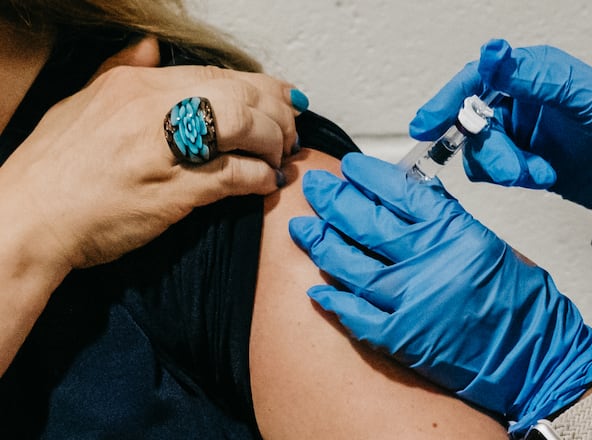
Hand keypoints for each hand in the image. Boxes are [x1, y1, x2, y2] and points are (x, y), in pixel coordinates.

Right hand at [1, 59, 299, 269]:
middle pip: (239, 96)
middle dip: (277, 112)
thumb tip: (151, 44)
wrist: (28, 219)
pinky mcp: (175, 190)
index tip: (285, 97)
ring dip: (274, 142)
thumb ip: (121, 69)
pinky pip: (235, 175)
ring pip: (244, 127)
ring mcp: (165, 148)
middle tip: (291, 130)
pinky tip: (267, 182)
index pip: (218, 74)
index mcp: (135, 84)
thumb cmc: (54, 169)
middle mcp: (153, 107)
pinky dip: (260, 177)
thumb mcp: (82, 103)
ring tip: (281, 156)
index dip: (262, 86)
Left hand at [289, 153, 591, 432]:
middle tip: (314, 189)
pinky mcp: (404, 338)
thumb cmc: (523, 305)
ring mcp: (413, 301)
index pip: (400, 192)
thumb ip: (448, 221)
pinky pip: (356, 315)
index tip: (349, 168)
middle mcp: (431, 261)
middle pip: (367, 223)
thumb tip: (411, 198)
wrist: (540, 359)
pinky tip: (316, 289)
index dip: (367, 177)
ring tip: (304, 229)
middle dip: (334, 201)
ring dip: (322, 244)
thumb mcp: (489, 246)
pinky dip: (334, 301)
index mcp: (457, 232)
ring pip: (352, 265)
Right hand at [410, 39, 591, 235]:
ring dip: (504, 166)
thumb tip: (493, 52)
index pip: (477, 78)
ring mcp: (518, 130)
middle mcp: (521, 97)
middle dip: (488, 146)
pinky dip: (510, 177)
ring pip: (480, 148)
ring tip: (536, 173)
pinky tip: (540, 176)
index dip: (448, 99)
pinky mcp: (520, 159)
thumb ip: (536, 77)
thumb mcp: (586, 99)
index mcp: (534, 72)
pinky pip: (491, 170)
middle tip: (513, 168)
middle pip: (472, 117)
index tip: (428, 123)